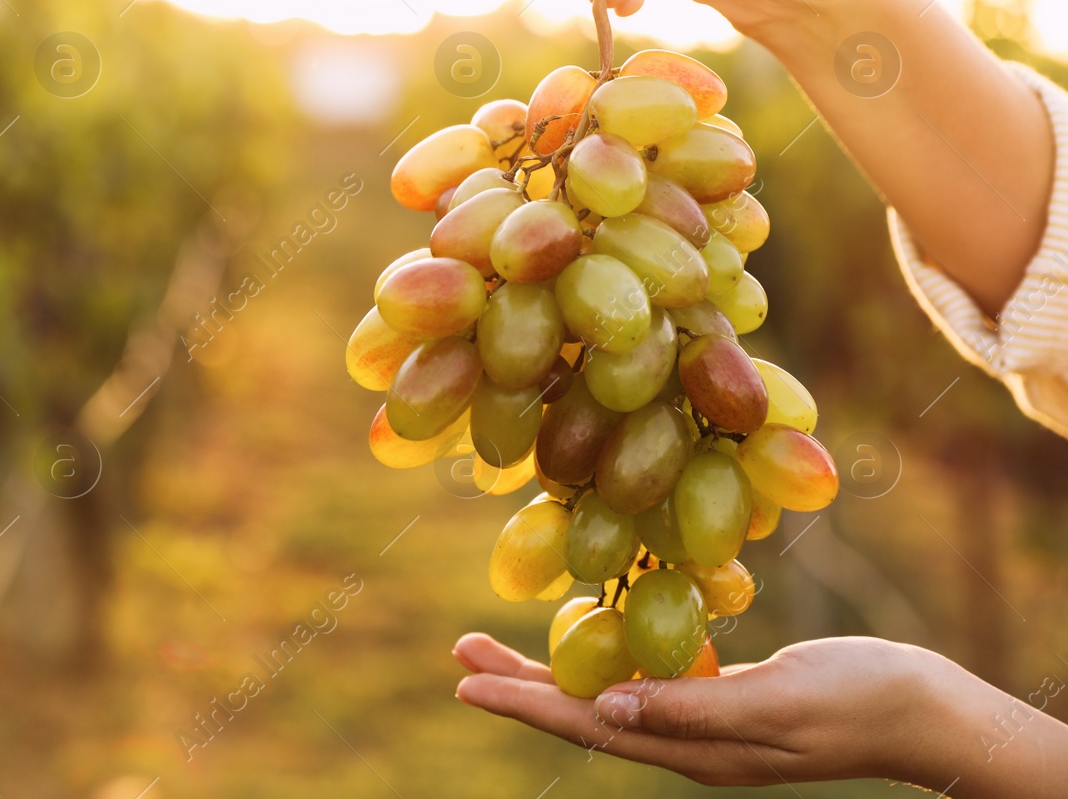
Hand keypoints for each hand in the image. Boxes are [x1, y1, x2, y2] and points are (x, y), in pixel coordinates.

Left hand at [454, 631, 967, 789]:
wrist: (926, 711)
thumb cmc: (861, 699)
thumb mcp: (777, 701)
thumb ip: (693, 708)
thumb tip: (608, 713)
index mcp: (695, 749)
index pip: (588, 727)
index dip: (525, 701)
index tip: (467, 682)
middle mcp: (689, 742)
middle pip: (585, 714)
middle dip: (521, 684)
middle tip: (463, 654)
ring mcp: (707, 724)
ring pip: (609, 698)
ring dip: (553, 671)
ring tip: (500, 649)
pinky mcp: (727, 699)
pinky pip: (647, 681)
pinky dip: (606, 660)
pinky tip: (591, 641)